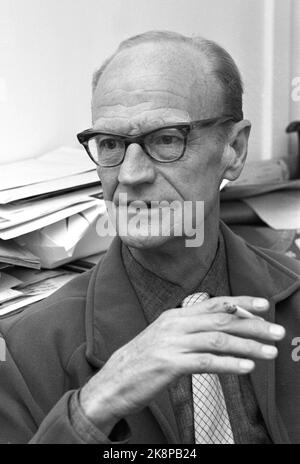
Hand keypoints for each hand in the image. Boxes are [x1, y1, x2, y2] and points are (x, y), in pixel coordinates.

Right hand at [79, 296, 284, 430]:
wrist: (112, 381)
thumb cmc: (142, 360)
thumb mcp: (165, 337)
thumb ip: (189, 330)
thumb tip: (219, 327)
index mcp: (175, 316)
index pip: (214, 304)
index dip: (241, 303)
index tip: (263, 305)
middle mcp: (174, 324)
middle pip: (221, 320)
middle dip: (253, 325)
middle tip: (277, 332)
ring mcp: (171, 343)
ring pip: (218, 340)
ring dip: (248, 346)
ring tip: (270, 353)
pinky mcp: (168, 365)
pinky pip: (205, 362)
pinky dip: (229, 365)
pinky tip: (246, 368)